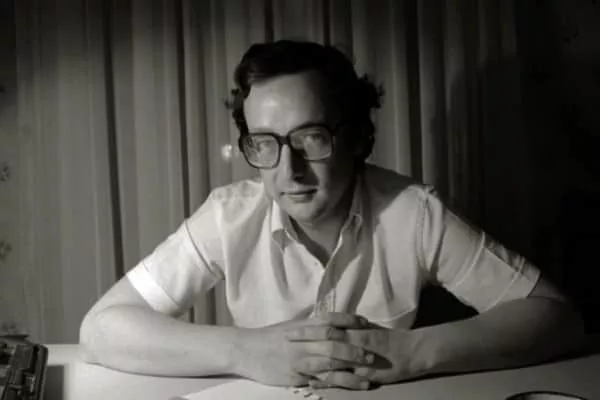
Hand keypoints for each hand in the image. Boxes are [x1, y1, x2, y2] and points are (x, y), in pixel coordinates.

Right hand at [235, 312, 375, 388]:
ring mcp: (299, 359)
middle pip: (333, 343)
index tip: (365, 322)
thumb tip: (335, 324)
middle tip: (371, 355)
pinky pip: (319, 380)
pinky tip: (349, 387)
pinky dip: (336, 384)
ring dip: (351, 371)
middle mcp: (303, 341)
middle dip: (354, 349)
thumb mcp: (292, 326)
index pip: (329, 320)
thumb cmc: (270, 337)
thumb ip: (312, 326)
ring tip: (368, 377)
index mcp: (303, 326)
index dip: (349, 320)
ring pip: (329, 364)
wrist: (245, 350)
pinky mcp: (295, 376)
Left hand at [288, 324, 421, 387]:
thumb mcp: (368, 329)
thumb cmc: (389, 339)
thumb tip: (331, 324)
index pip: (325, 327)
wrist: (412, 351)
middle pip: (323, 341)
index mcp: (354, 329)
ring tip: (291, 364)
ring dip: (310, 362)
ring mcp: (358, 359)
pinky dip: (325, 380)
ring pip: (330, 360)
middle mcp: (354, 342)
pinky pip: (342, 378)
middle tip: (284, 344)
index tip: (288, 330)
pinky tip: (311, 382)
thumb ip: (350, 327)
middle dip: (303, 343)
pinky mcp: (363, 374)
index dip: (306, 330)